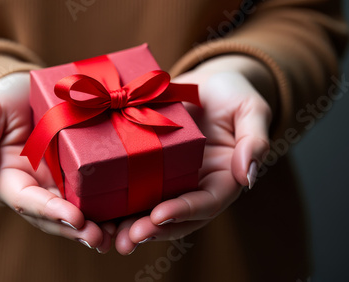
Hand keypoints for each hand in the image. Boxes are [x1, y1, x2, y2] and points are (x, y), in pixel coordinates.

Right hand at [0, 73, 111, 252]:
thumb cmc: (6, 100)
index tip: (73, 217)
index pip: (26, 200)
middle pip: (55, 216)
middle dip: (76, 230)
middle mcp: (37, 189)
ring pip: (78, 212)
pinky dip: (110, 207)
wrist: (32, 89)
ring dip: (96, 227)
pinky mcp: (82, 175)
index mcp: (11, 178)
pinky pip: (95, 194)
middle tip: (100, 238)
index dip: (49, 211)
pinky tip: (128, 215)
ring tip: (118, 235)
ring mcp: (61, 184)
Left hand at [113, 56, 273, 254]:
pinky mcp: (148, 166)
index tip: (161, 215)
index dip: (184, 211)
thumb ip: (254, 140)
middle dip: (151, 229)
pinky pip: (132, 186)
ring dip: (128, 224)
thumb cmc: (232, 93)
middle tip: (127, 237)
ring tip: (105, 234)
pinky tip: (94, 206)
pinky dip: (115, 200)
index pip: (206, 203)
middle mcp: (193, 185)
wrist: (204, 83)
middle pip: (174, 217)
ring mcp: (169, 179)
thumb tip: (249, 175)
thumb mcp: (250, 109)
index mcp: (222, 179)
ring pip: (149, 209)